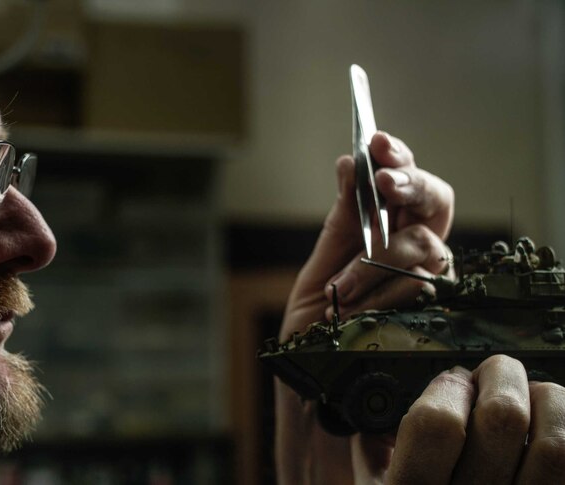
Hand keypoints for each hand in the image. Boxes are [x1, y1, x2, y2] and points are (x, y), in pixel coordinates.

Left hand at [275, 132, 455, 483]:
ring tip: (340, 290)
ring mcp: (432, 291)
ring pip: (426, 249)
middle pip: (435, 205)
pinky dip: (383, 297)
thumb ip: (340, 225)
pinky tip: (356, 310)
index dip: (400, 160)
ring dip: (374, 262)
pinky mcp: (439, 324)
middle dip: (407, 187)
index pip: (410, 187)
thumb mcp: (319, 277)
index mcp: (389, 239)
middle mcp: (420, 259)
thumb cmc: (316, 338)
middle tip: (382, 186)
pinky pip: (423, 295)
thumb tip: (350, 163)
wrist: (312, 399)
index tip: (377, 141)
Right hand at [380, 355, 564, 483]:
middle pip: (504, 419)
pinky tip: (547, 432)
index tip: (453, 381)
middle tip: (494, 377)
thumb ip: (374, 446)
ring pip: (557, 444)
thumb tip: (384, 398)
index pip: (436, 423)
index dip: (448, 386)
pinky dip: (563, 428)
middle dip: (502, 375)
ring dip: (547, 404)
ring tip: (531, 403)